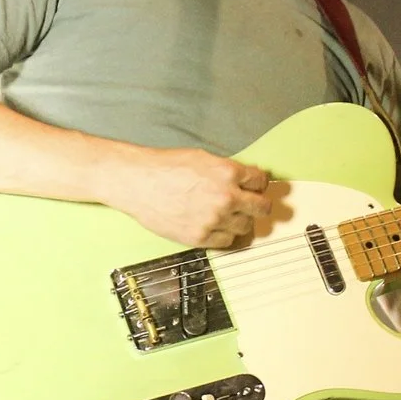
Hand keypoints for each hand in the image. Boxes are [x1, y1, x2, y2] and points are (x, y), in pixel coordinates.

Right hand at [105, 147, 278, 249]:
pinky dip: (224, 234)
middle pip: (262, 207)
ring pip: (246, 227)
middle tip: (252, 204)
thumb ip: (226, 170)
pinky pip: (227, 241)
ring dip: (240, 220)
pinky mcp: (201, 237)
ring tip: (226, 215)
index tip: (254, 187)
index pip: (261, 181)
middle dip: (259, 204)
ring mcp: (214, 219)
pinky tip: (214, 225)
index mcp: (227, 172)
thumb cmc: (165, 167)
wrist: (138, 183)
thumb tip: (245, 181)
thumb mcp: (202, 158)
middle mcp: (226, 197)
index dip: (258, 183)